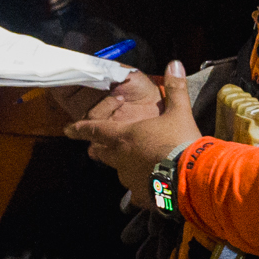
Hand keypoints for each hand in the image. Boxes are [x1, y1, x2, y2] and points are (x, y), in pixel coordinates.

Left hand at [66, 61, 202, 203]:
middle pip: (103, 152)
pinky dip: (143, 186)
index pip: (95, 130)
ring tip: (139, 164)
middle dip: (102, 148)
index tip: (68, 130)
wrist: (191, 177)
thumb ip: (175, 88)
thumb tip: (175, 63)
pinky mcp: (141, 196)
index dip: (80, 128)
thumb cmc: (180, 141)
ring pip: (120, 171)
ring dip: (125, 166)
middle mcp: (121, 158)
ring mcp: (129, 179)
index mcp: (125, 136)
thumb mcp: (179, 111)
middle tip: (102, 147)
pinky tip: (153, 186)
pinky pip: (137, 190)